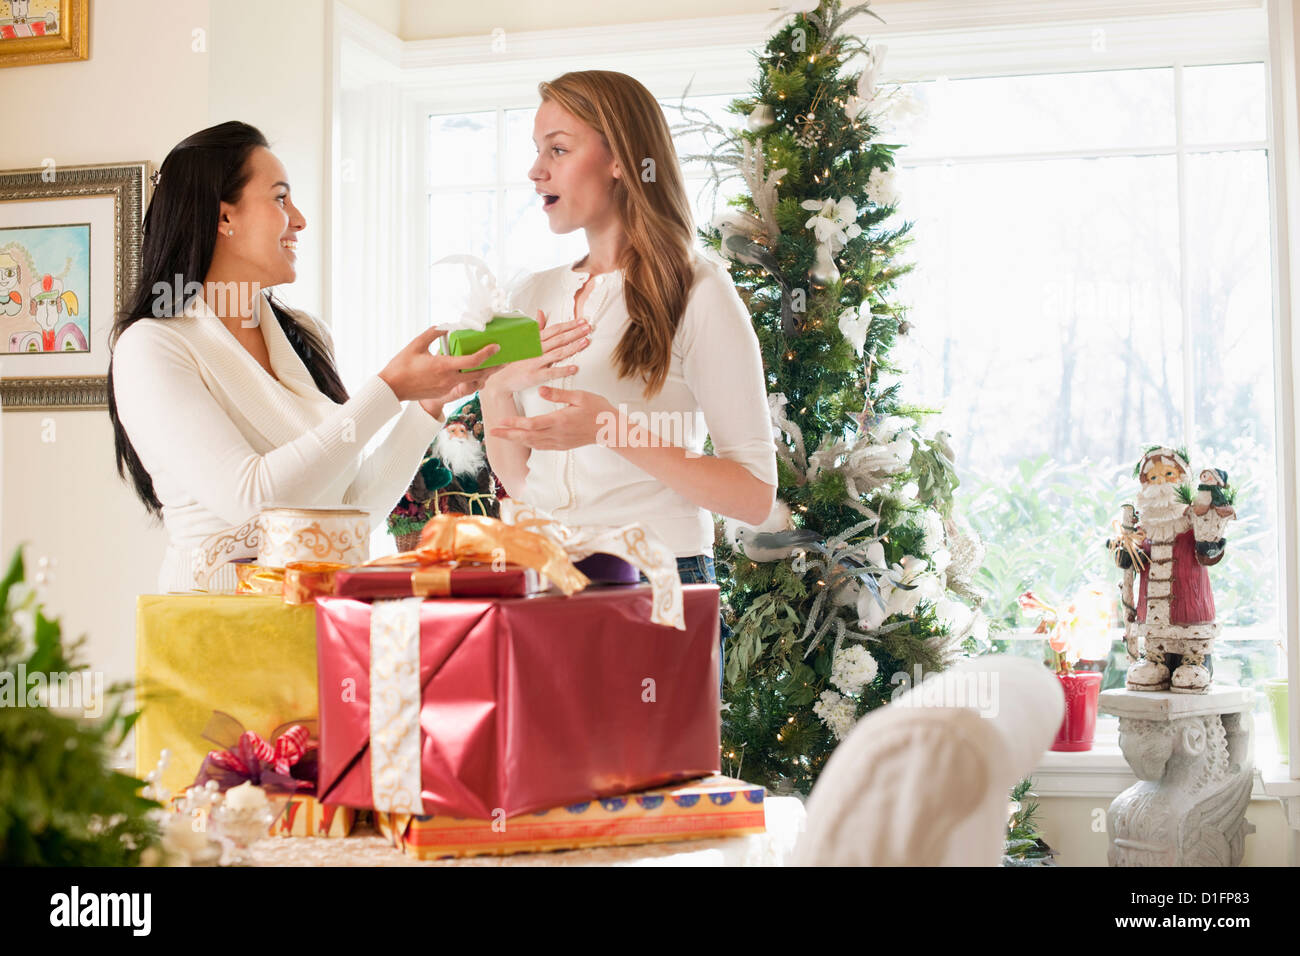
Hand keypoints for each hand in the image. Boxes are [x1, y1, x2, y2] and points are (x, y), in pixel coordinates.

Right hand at [378, 325, 499, 404]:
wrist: (392, 388)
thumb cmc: (401, 366)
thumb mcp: (416, 345)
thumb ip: (433, 333)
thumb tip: (446, 326)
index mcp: (444, 366)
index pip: (472, 361)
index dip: (487, 354)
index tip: (496, 346)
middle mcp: (449, 379)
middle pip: (480, 374)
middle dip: (495, 367)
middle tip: (506, 359)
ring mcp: (447, 387)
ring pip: (473, 382)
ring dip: (485, 374)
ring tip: (495, 365)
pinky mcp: (444, 392)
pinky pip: (464, 386)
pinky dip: (473, 379)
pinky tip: (477, 372)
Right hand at [480, 310, 591, 398]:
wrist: (502, 379)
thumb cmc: (515, 360)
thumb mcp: (524, 341)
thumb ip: (536, 328)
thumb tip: (541, 312)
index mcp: (534, 340)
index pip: (555, 329)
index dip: (569, 324)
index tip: (582, 321)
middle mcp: (536, 349)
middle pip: (559, 339)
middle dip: (575, 332)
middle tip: (588, 327)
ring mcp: (535, 362)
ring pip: (557, 353)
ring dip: (573, 347)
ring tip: (586, 342)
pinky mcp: (535, 375)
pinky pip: (551, 372)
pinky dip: (563, 370)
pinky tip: (575, 368)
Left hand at [487, 386, 614, 450]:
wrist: (610, 429)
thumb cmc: (597, 409)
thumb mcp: (580, 396)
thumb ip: (559, 394)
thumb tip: (541, 389)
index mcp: (560, 421)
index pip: (532, 424)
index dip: (514, 423)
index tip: (501, 421)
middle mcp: (557, 434)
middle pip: (527, 436)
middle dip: (508, 435)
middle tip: (492, 432)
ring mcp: (559, 442)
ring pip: (532, 443)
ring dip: (515, 440)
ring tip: (502, 436)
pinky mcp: (562, 445)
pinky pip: (541, 446)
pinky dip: (528, 443)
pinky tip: (521, 440)